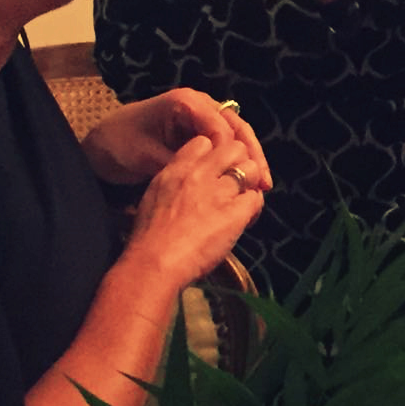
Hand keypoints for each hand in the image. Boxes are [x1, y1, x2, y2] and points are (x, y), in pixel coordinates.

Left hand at [83, 89, 272, 188]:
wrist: (100, 146)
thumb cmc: (118, 145)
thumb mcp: (146, 155)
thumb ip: (178, 161)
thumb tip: (208, 175)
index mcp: (185, 103)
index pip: (220, 125)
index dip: (234, 150)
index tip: (242, 176)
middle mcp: (199, 105)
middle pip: (236, 127)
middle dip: (252, 154)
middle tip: (265, 182)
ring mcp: (200, 119)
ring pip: (235, 136)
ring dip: (249, 159)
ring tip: (262, 185)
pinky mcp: (199, 134)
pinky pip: (224, 146)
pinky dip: (236, 162)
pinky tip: (245, 182)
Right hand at [121, 135, 263, 285]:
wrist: (154, 263)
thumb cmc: (148, 240)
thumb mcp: (153, 199)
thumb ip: (174, 185)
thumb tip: (187, 189)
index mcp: (177, 169)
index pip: (205, 142)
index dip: (213, 156)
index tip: (212, 173)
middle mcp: (199, 174)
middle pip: (234, 148)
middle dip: (238, 162)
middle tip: (234, 184)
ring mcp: (219, 192)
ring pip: (251, 168)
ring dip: (250, 183)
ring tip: (241, 202)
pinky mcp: (235, 213)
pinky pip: (256, 198)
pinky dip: (254, 209)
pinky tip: (244, 221)